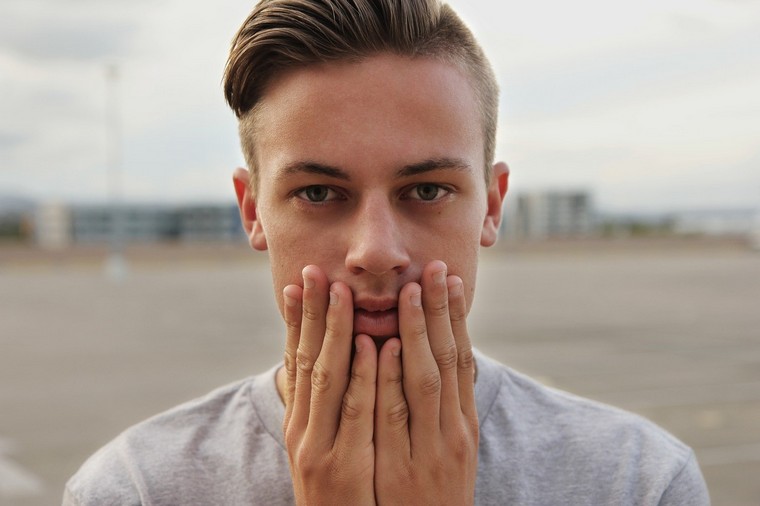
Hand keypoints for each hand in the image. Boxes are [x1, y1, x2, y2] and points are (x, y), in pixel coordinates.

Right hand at [281, 265, 377, 505]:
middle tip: (316, 271)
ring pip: (330, 378)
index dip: (299, 319)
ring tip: (343, 292)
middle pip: (307, 360)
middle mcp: (303, 430)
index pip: (295, 359)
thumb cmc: (336, 492)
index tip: (300, 281)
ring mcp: (322, 448)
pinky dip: (366, 376)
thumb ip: (319, 408)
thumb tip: (316, 368)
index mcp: (299, 423)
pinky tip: (376, 345)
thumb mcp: (319, 448)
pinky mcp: (346, 467)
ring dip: (338, 332)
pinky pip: (360, 413)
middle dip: (313, 313)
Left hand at [374, 261, 478, 505]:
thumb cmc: (435, 492)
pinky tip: (381, 348)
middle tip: (434, 269)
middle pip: (447, 361)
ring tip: (410, 292)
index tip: (449, 278)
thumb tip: (444, 361)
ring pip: (424, 381)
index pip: (462, 359)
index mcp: (463, 424)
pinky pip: (392, 417)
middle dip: (440, 312)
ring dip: (416, 334)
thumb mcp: (450, 449)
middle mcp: (453, 432)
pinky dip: (388, 380)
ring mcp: (430, 451)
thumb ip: (445, 407)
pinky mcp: (403, 471)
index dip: (455, 317)